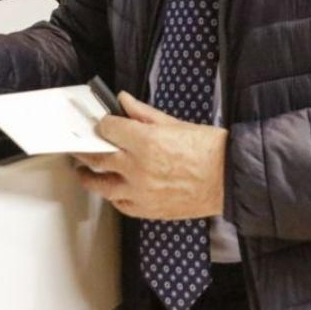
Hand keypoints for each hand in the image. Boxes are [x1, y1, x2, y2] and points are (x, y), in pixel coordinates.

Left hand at [71, 92, 226, 219]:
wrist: (230, 178)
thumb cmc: (208, 149)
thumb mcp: (174, 123)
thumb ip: (142, 113)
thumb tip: (122, 100)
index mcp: (144, 141)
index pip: (107, 128)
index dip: (103, 124)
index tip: (102, 124)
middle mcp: (137, 167)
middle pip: (97, 156)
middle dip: (86, 148)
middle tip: (80, 146)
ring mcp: (141, 191)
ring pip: (101, 184)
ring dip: (89, 176)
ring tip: (83, 172)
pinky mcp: (148, 209)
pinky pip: (121, 204)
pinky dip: (114, 196)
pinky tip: (112, 190)